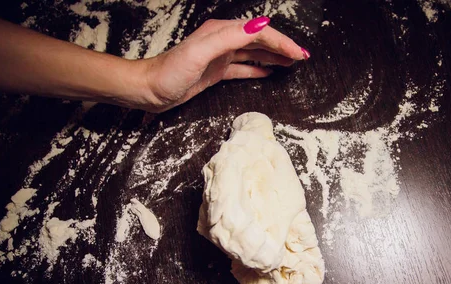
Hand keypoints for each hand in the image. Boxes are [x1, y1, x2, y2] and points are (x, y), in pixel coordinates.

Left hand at [139, 17, 308, 112]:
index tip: (298, 54)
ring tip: (292, 63)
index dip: (281, 42)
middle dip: (282, 47)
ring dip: (273, 56)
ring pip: (253, 53)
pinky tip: (269, 73)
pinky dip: (258, 69)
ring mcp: (219, 56)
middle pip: (259, 40)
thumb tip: (258, 26)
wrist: (148, 89)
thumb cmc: (170, 72)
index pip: (259, 32)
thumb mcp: (199, 53)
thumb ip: (228, 38)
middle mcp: (222, 41)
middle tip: (302, 58)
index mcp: (221, 32)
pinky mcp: (215, 71)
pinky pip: (243, 68)